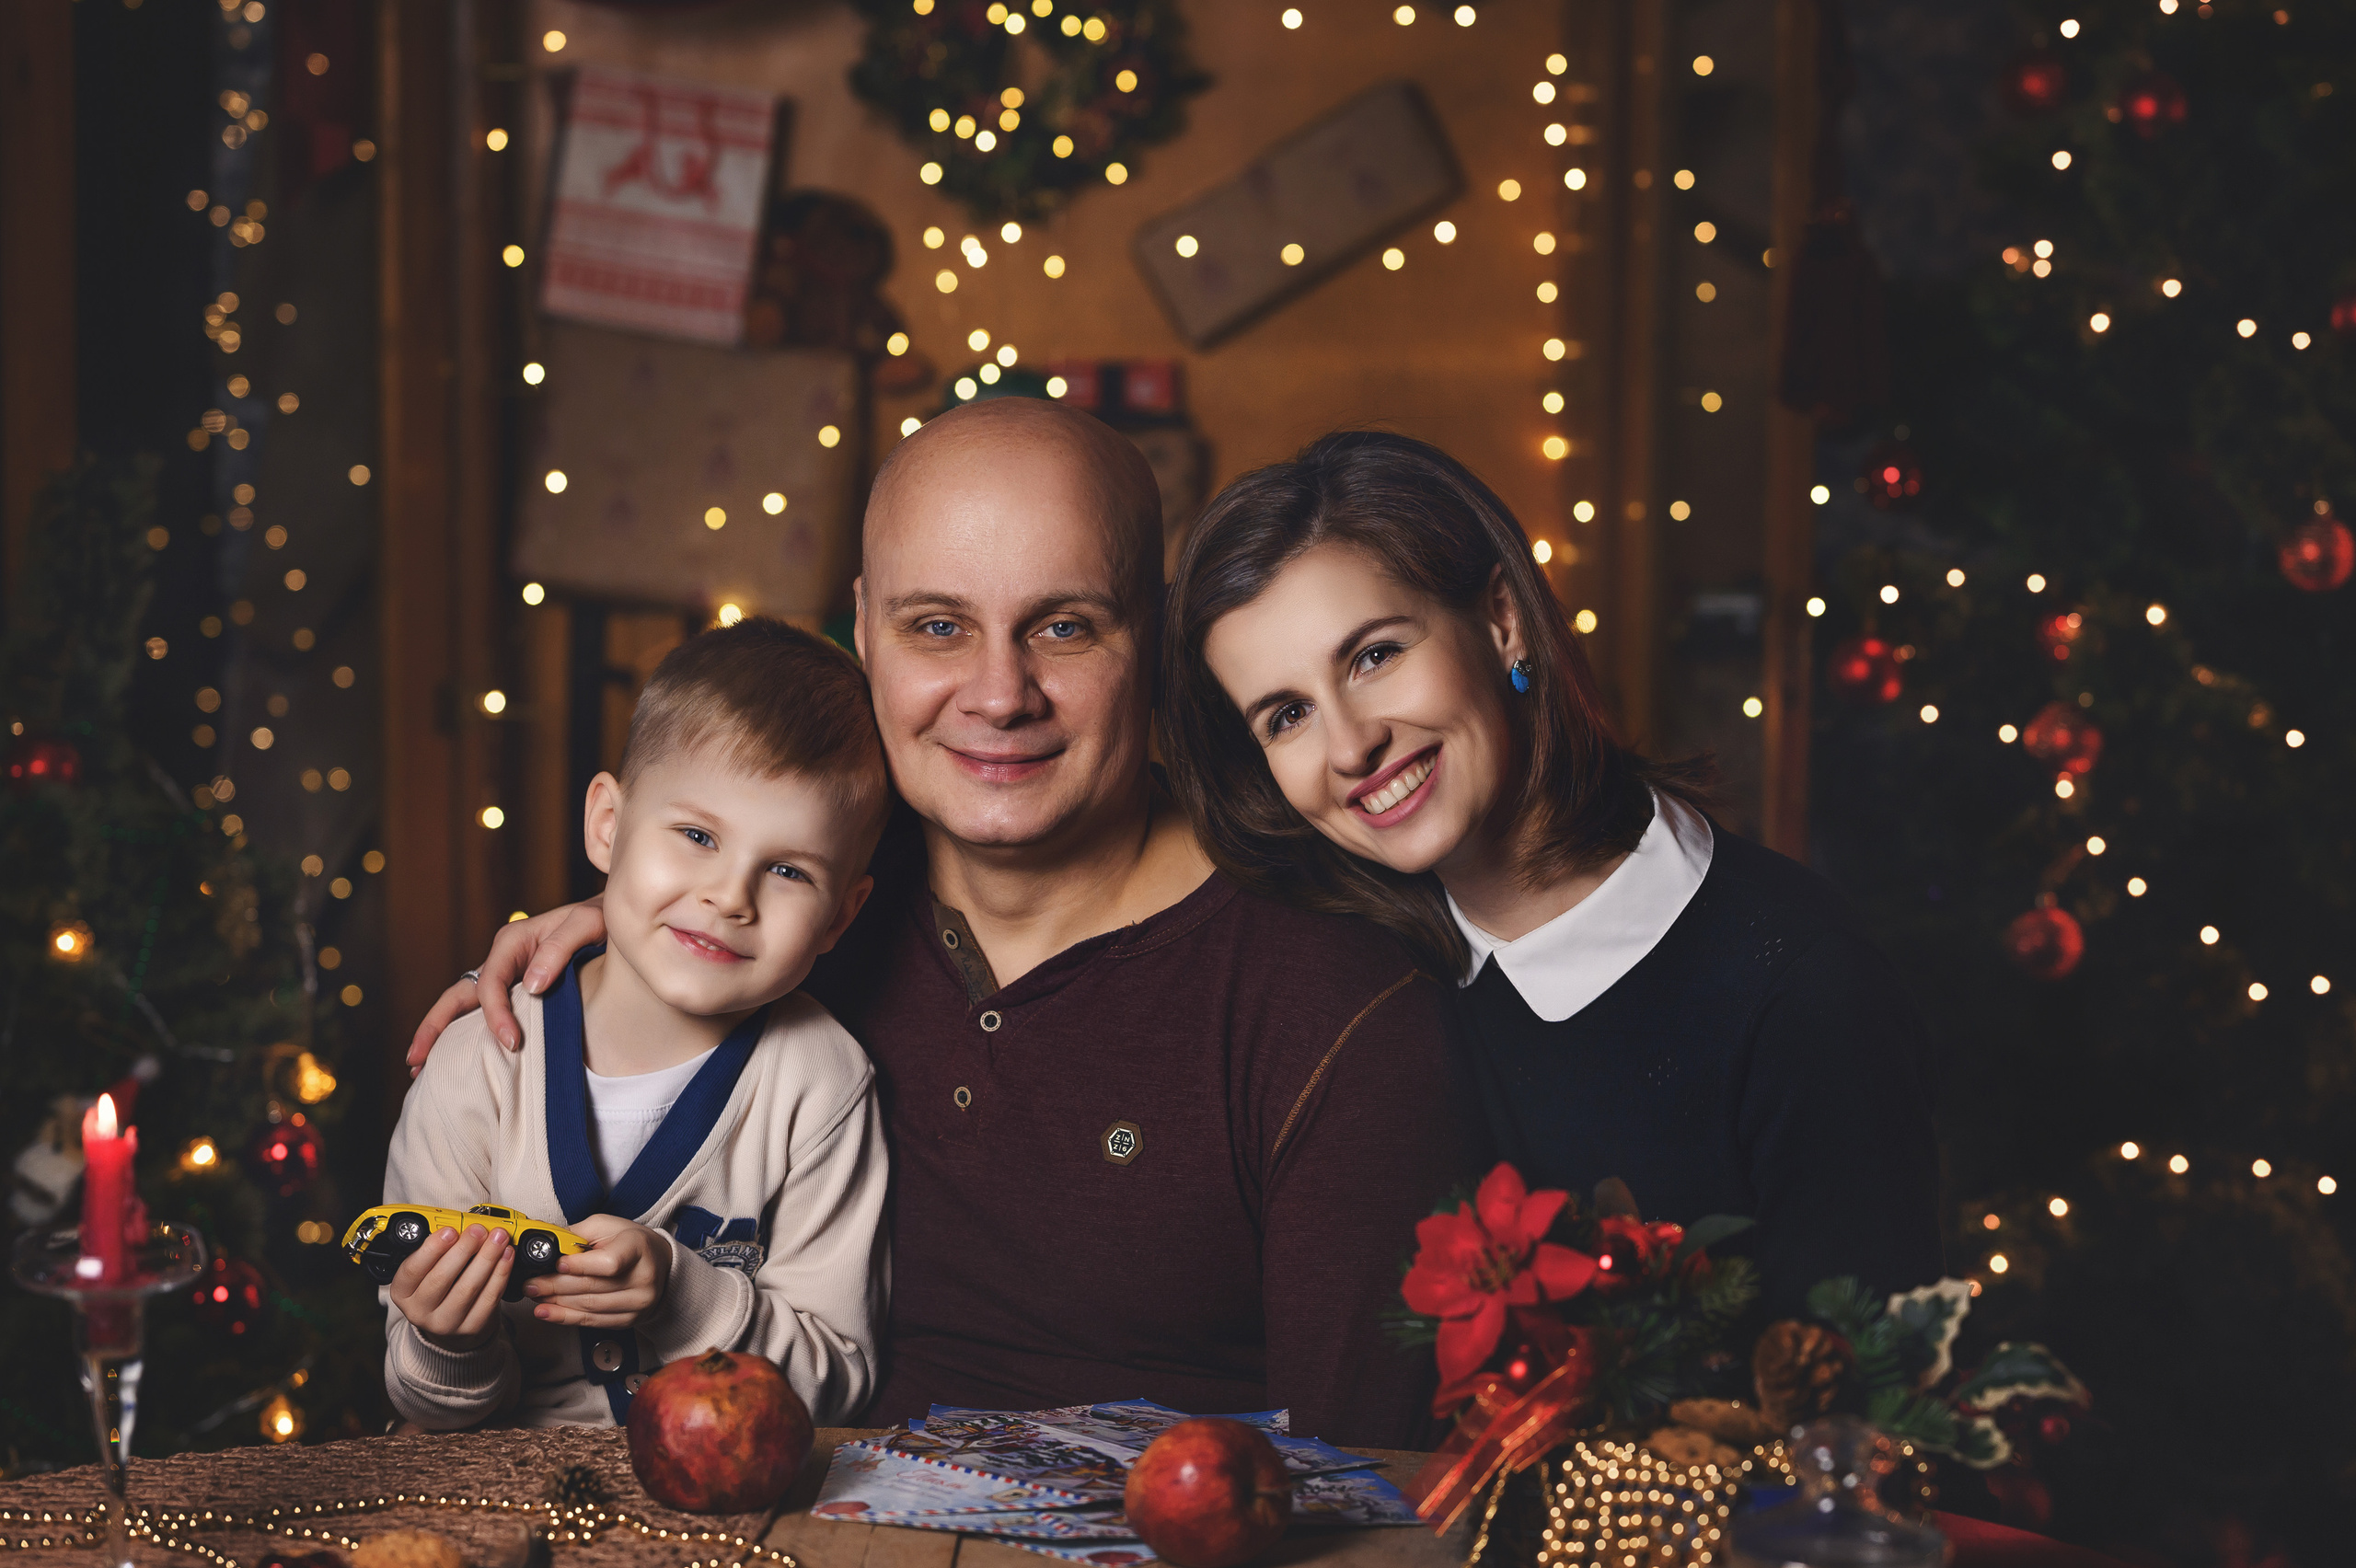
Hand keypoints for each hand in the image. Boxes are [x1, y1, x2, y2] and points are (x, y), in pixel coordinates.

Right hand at [389, 1223, 513, 1351]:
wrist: (453, 1326)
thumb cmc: (440, 1288)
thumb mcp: (427, 1270)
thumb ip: (437, 1250)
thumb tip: (460, 1224)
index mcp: (403, 1293)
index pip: (412, 1270)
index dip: (431, 1249)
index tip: (449, 1230)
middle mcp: (419, 1311)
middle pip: (441, 1279)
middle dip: (463, 1250)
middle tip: (478, 1230)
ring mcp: (445, 1323)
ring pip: (468, 1288)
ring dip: (487, 1258)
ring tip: (499, 1237)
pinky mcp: (471, 1328)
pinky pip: (489, 1298)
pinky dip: (501, 1273)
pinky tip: (507, 1255)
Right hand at [405, 897, 607, 1073]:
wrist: (615, 919)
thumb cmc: (601, 920)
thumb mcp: (586, 924)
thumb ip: (559, 949)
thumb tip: (532, 986)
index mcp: (513, 941)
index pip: (491, 984)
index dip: (495, 1015)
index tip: (512, 1043)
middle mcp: (503, 958)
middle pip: (458, 995)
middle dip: (434, 1027)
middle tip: (415, 1061)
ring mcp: (506, 974)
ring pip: (463, 1005)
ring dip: (440, 1034)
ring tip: (418, 1068)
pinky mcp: (516, 989)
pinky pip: (484, 1011)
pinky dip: (465, 1032)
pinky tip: (455, 1057)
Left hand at [524, 1213, 672, 1328]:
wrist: (659, 1263)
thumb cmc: (629, 1242)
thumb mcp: (605, 1226)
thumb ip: (575, 1235)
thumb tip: (543, 1245)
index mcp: (638, 1248)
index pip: (608, 1263)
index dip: (580, 1266)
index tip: (556, 1264)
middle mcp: (643, 1278)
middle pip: (593, 1287)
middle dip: (555, 1286)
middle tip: (531, 1284)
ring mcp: (638, 1302)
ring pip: (589, 1307)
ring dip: (557, 1303)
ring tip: (535, 1297)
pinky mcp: (629, 1319)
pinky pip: (593, 1321)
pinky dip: (566, 1318)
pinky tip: (548, 1312)